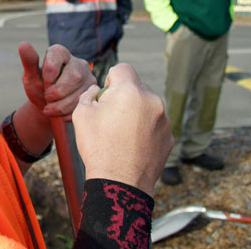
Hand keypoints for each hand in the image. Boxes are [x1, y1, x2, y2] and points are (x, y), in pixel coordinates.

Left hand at [19, 43, 94, 120]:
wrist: (49, 107)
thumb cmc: (39, 88)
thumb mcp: (30, 77)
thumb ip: (29, 62)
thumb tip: (23, 44)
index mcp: (60, 53)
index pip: (58, 53)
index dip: (50, 69)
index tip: (45, 81)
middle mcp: (78, 62)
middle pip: (74, 75)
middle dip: (58, 91)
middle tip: (47, 98)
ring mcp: (88, 77)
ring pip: (81, 91)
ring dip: (62, 105)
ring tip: (50, 109)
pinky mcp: (93, 92)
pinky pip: (86, 103)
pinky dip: (70, 112)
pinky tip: (61, 114)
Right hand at [72, 64, 172, 195]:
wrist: (119, 182)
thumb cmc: (98, 146)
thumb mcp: (81, 114)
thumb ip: (88, 94)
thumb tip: (97, 90)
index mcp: (130, 91)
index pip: (122, 68)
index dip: (111, 79)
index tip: (105, 95)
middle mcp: (152, 100)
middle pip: (136, 87)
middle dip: (124, 96)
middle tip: (110, 117)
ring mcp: (164, 119)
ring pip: (147, 105)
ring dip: (135, 112)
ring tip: (121, 134)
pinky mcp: (169, 136)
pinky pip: (155, 123)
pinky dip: (145, 128)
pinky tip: (132, 144)